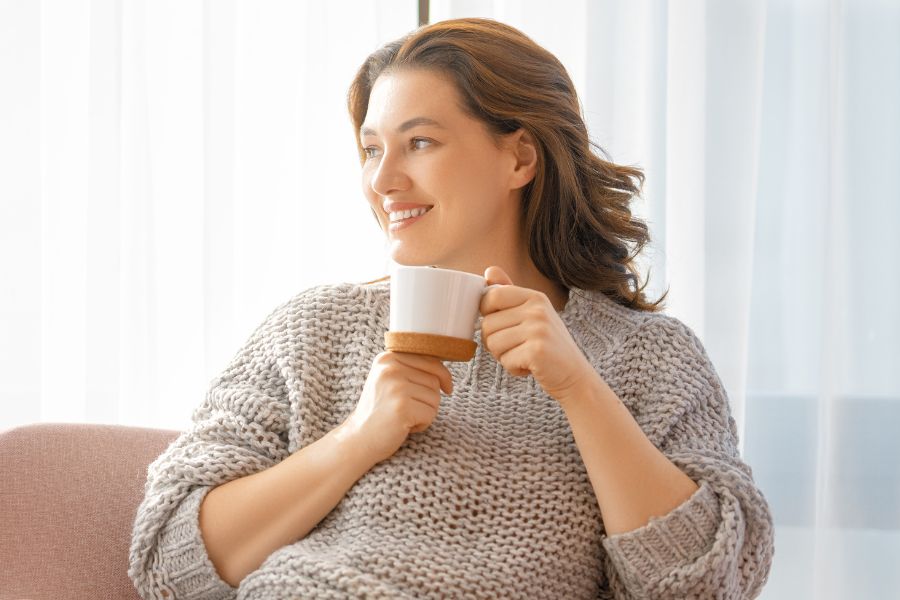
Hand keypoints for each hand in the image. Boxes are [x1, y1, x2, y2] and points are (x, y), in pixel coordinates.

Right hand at [340, 351, 452, 463]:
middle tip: (410, 410)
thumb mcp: (388, 380)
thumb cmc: (379, 411)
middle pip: (434, 380)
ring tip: (405, 417)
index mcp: (387, 358)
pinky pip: (431, 414)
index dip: (443, 375)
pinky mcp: (402, 407)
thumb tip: (444, 370)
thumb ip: (410, 368)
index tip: (447, 388)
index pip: (430, 359)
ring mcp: (396, 387)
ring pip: (435, 398)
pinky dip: (423, 424)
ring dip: (426, 412)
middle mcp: (391, 368)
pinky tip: (405, 427)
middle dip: (430, 399)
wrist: (359, 438)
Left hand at [480, 266, 596, 401]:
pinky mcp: (537, 351)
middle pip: (487, 324)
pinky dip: (513, 369)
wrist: (574, 375)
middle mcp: (538, 309)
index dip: (487, 315)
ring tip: (525, 356)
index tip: (503, 327)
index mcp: (535, 297)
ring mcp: (538, 329)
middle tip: (517, 347)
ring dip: (504, 356)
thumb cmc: (548, 345)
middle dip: (495, 342)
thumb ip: (509, 293)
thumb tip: (489, 270)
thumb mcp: (531, 314)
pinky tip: (531, 367)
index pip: (491, 296)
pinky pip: (505, 360)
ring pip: (492, 344)